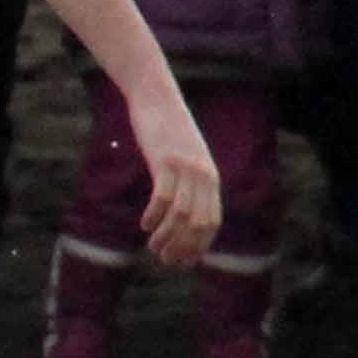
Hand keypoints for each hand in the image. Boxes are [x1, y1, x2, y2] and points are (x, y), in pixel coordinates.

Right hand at [130, 82, 221, 270]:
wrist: (156, 96)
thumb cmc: (167, 129)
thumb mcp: (185, 157)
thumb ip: (188, 181)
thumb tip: (182, 212)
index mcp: (210, 178)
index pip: (212, 223)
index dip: (198, 247)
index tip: (182, 262)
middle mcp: (203, 175)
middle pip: (199, 223)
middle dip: (183, 247)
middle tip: (165, 260)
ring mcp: (185, 167)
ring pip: (181, 214)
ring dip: (167, 237)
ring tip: (153, 248)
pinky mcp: (165, 159)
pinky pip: (163, 196)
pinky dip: (154, 216)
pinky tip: (144, 225)